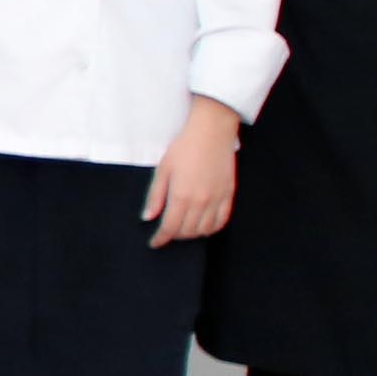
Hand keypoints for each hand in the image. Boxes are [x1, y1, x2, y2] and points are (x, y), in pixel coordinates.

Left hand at [145, 95, 242, 246]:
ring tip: (183, 230)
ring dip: (192, 234)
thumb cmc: (183, 148)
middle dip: (174, 236)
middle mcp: (201, 202)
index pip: (170, 227)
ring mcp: (217, 199)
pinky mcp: (228, 195)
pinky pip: (222, 220)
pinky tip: (203, 227)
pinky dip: (212, 228)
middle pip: (187, 231)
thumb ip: (155, 196)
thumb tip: (148, 218)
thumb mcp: (162, 170)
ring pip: (205, 229)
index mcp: (181, 196)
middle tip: (166, 232)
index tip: (155, 243)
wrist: (211, 132)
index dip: (161, 239)